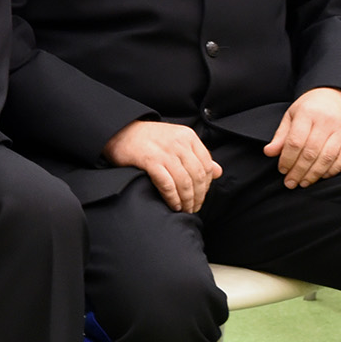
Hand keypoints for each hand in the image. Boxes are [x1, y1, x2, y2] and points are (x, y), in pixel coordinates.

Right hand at [104, 119, 221, 212]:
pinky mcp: (150, 161)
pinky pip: (167, 184)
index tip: (202, 196)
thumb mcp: (177, 141)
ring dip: (186, 200)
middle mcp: (179, 143)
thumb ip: (197, 155)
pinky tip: (173, 205)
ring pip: (184, 182)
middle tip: (194, 208)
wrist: (121, 131)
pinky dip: (172, 198)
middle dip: (198, 196)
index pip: (207, 165)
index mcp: (188, 137)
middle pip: (197, 176)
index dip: (207, 185)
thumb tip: (218, 171)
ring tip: (184, 210)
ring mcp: (165, 152)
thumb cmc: (150, 139)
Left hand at [266, 89, 340, 188]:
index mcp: (308, 113)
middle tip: (291, 183)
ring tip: (304, 182)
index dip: (287, 159)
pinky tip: (323, 176)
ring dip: (314, 174)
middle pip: (310, 152)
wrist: (336, 94)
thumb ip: (281, 135)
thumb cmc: (311, 107)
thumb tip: (269, 152)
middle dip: (298, 171)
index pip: (295, 142)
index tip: (282, 170)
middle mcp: (327, 121)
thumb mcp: (292, 115)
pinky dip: (333, 170)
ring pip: (327, 158)